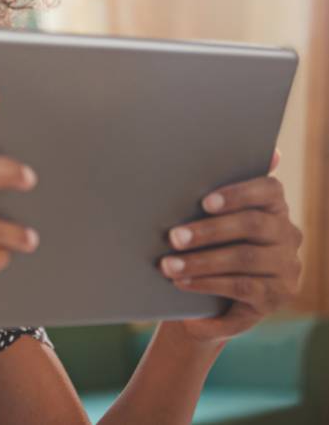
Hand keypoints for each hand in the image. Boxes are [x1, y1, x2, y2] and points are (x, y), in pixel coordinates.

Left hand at [160, 148, 302, 343]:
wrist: (218, 300)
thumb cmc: (212, 247)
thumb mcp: (214, 222)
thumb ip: (218, 196)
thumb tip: (232, 156)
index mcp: (274, 209)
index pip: (269, 190)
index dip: (239, 193)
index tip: (205, 202)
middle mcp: (288, 235)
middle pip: (252, 225)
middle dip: (208, 230)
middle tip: (173, 237)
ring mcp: (286, 267)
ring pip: (244, 258)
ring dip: (201, 261)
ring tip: (168, 265)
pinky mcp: (276, 295)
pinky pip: (242, 287)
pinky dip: (207, 283)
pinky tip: (182, 282)